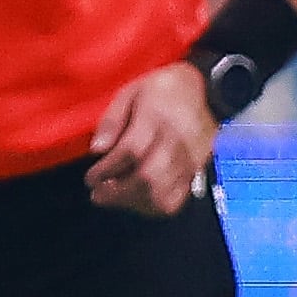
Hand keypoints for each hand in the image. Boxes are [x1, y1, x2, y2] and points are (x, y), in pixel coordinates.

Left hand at [86, 62, 216, 214]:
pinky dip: (154, 206)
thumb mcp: (130, 92)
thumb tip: (96, 149)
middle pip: (149, 176)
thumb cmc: (162, 91)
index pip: (132, 150)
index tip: (91, 178)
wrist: (205, 92)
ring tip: (114, 198)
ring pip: (164, 191)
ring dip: (134, 201)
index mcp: (159, 116)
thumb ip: (112, 120)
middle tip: (98, 194)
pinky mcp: (198, 170)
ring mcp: (192, 158)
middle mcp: (178, 140)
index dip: (107, 169)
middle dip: (118, 191)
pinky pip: (178, 198)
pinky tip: (138, 200)